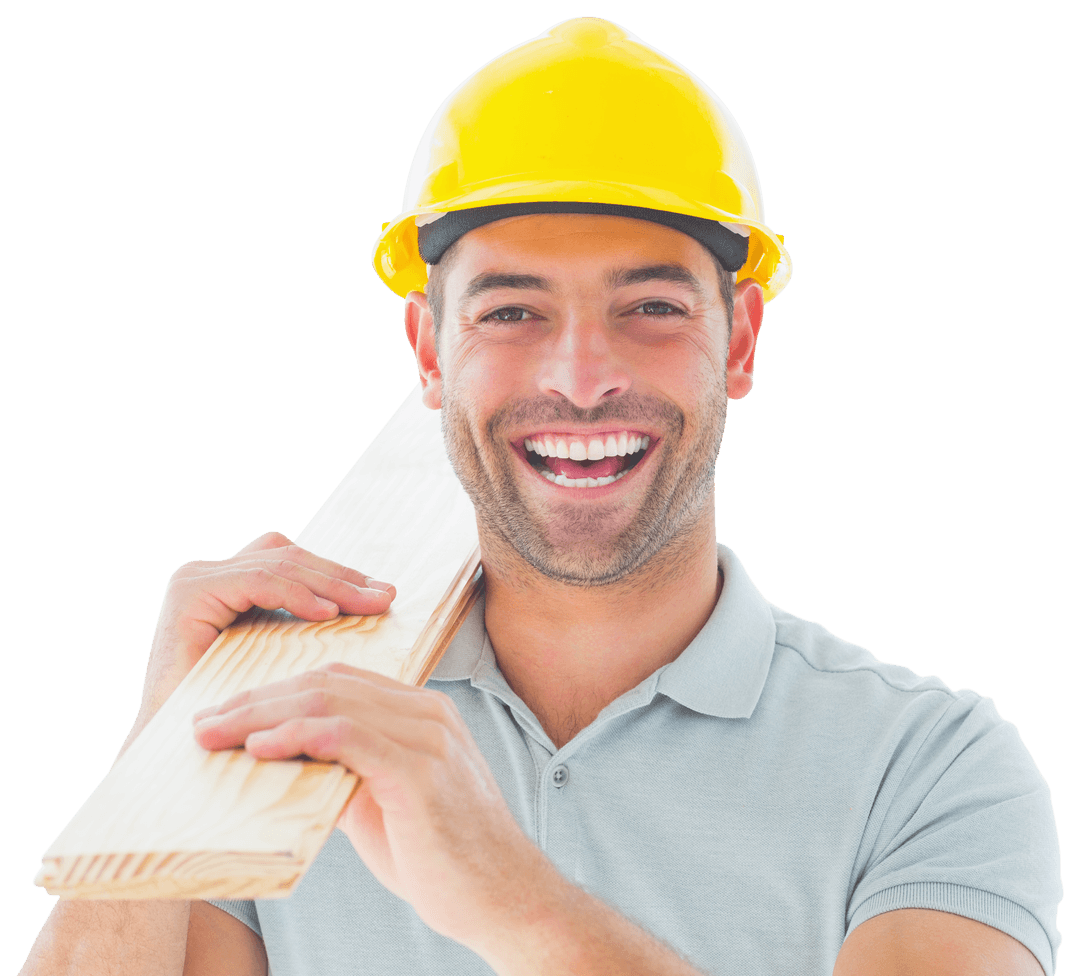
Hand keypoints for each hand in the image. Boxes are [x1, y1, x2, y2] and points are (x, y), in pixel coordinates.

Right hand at [136, 531, 395, 727]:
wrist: (176, 753)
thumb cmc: (236, 717)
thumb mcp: (282, 659)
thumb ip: (308, 629)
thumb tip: (374, 608)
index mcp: (230, 583)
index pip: (295, 561)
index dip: (340, 574)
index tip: (384, 595)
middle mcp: (210, 573)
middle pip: (290, 556)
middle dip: (343, 576)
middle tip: (386, 595)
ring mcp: (197, 578)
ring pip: (280, 564)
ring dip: (331, 584)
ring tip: (369, 604)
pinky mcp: (191, 592)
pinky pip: (258, 581)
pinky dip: (297, 594)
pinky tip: (328, 613)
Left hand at [191, 663, 543, 948]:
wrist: (503, 898)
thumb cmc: (442, 857)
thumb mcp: (384, 804)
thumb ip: (345, 773)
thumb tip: (288, 762)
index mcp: (421, 712)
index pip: (337, 680)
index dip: (276, 692)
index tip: (227, 715)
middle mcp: (427, 713)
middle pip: (327, 683)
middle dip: (257, 699)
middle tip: (204, 722)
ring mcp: (428, 737)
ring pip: (331, 702)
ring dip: (264, 715)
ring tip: (217, 733)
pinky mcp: (421, 771)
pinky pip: (349, 737)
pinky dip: (299, 736)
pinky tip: (262, 747)